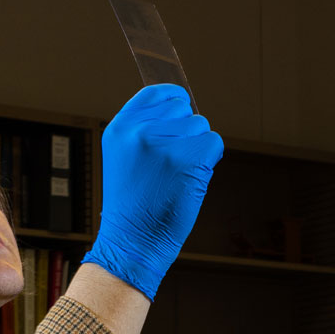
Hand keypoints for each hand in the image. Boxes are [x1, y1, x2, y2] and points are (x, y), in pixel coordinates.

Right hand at [82, 84, 223, 299]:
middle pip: (183, 109)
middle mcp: (140, 131)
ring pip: (201, 126)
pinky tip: (192, 178)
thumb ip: (145, 130)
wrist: (133, 240)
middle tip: (173, 162)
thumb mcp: (124, 158)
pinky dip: (210, 160)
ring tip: (178, 175)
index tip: (182, 103)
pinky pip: (214, 143)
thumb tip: (181, 110)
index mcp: (120, 128)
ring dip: (198, 148)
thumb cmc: (134, 204)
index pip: (155, 93)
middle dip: (186, 131)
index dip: (174, 97)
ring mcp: (164, 144)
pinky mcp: (188, 160)